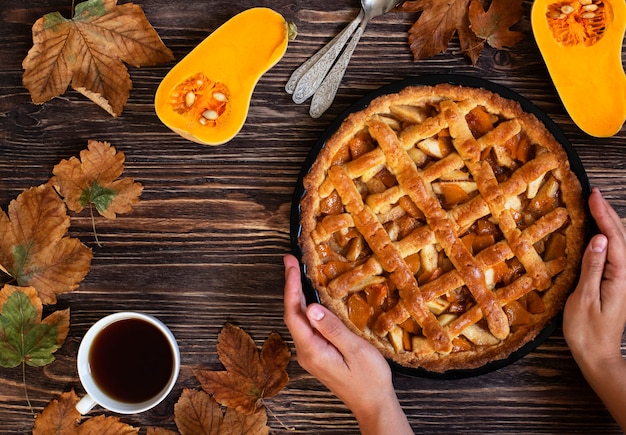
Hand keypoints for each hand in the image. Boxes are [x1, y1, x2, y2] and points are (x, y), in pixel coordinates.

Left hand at [283, 254, 412, 434]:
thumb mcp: (355, 350)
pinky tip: (312, 297)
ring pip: (300, 320)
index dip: (291, 287)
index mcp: (312, 350)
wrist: (373, 404)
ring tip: (298, 272)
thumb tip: (312, 307)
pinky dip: (307, 308)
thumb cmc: (369, 379)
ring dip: (298, 296)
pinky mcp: (318, 354)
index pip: (293, 314)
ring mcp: (311, 354)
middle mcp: (306, 352)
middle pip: (293, 314)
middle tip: (291, 261)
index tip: (290, 265)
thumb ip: (332, 328)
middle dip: (291, 286)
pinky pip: (308, 327)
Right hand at [562, 188, 625, 430]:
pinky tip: (599, 233)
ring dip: (609, 222)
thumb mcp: (583, 300)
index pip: (613, 238)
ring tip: (596, 205)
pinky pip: (614, 253)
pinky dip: (608, 237)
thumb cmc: (586, 333)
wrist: (598, 357)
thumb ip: (592, 269)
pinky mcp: (616, 284)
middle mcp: (625, 275)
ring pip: (620, 244)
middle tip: (593, 193)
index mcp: (620, 277)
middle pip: (621, 237)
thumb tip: (597, 239)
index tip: (592, 196)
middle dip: (608, 213)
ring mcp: (622, 280)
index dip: (603, 215)